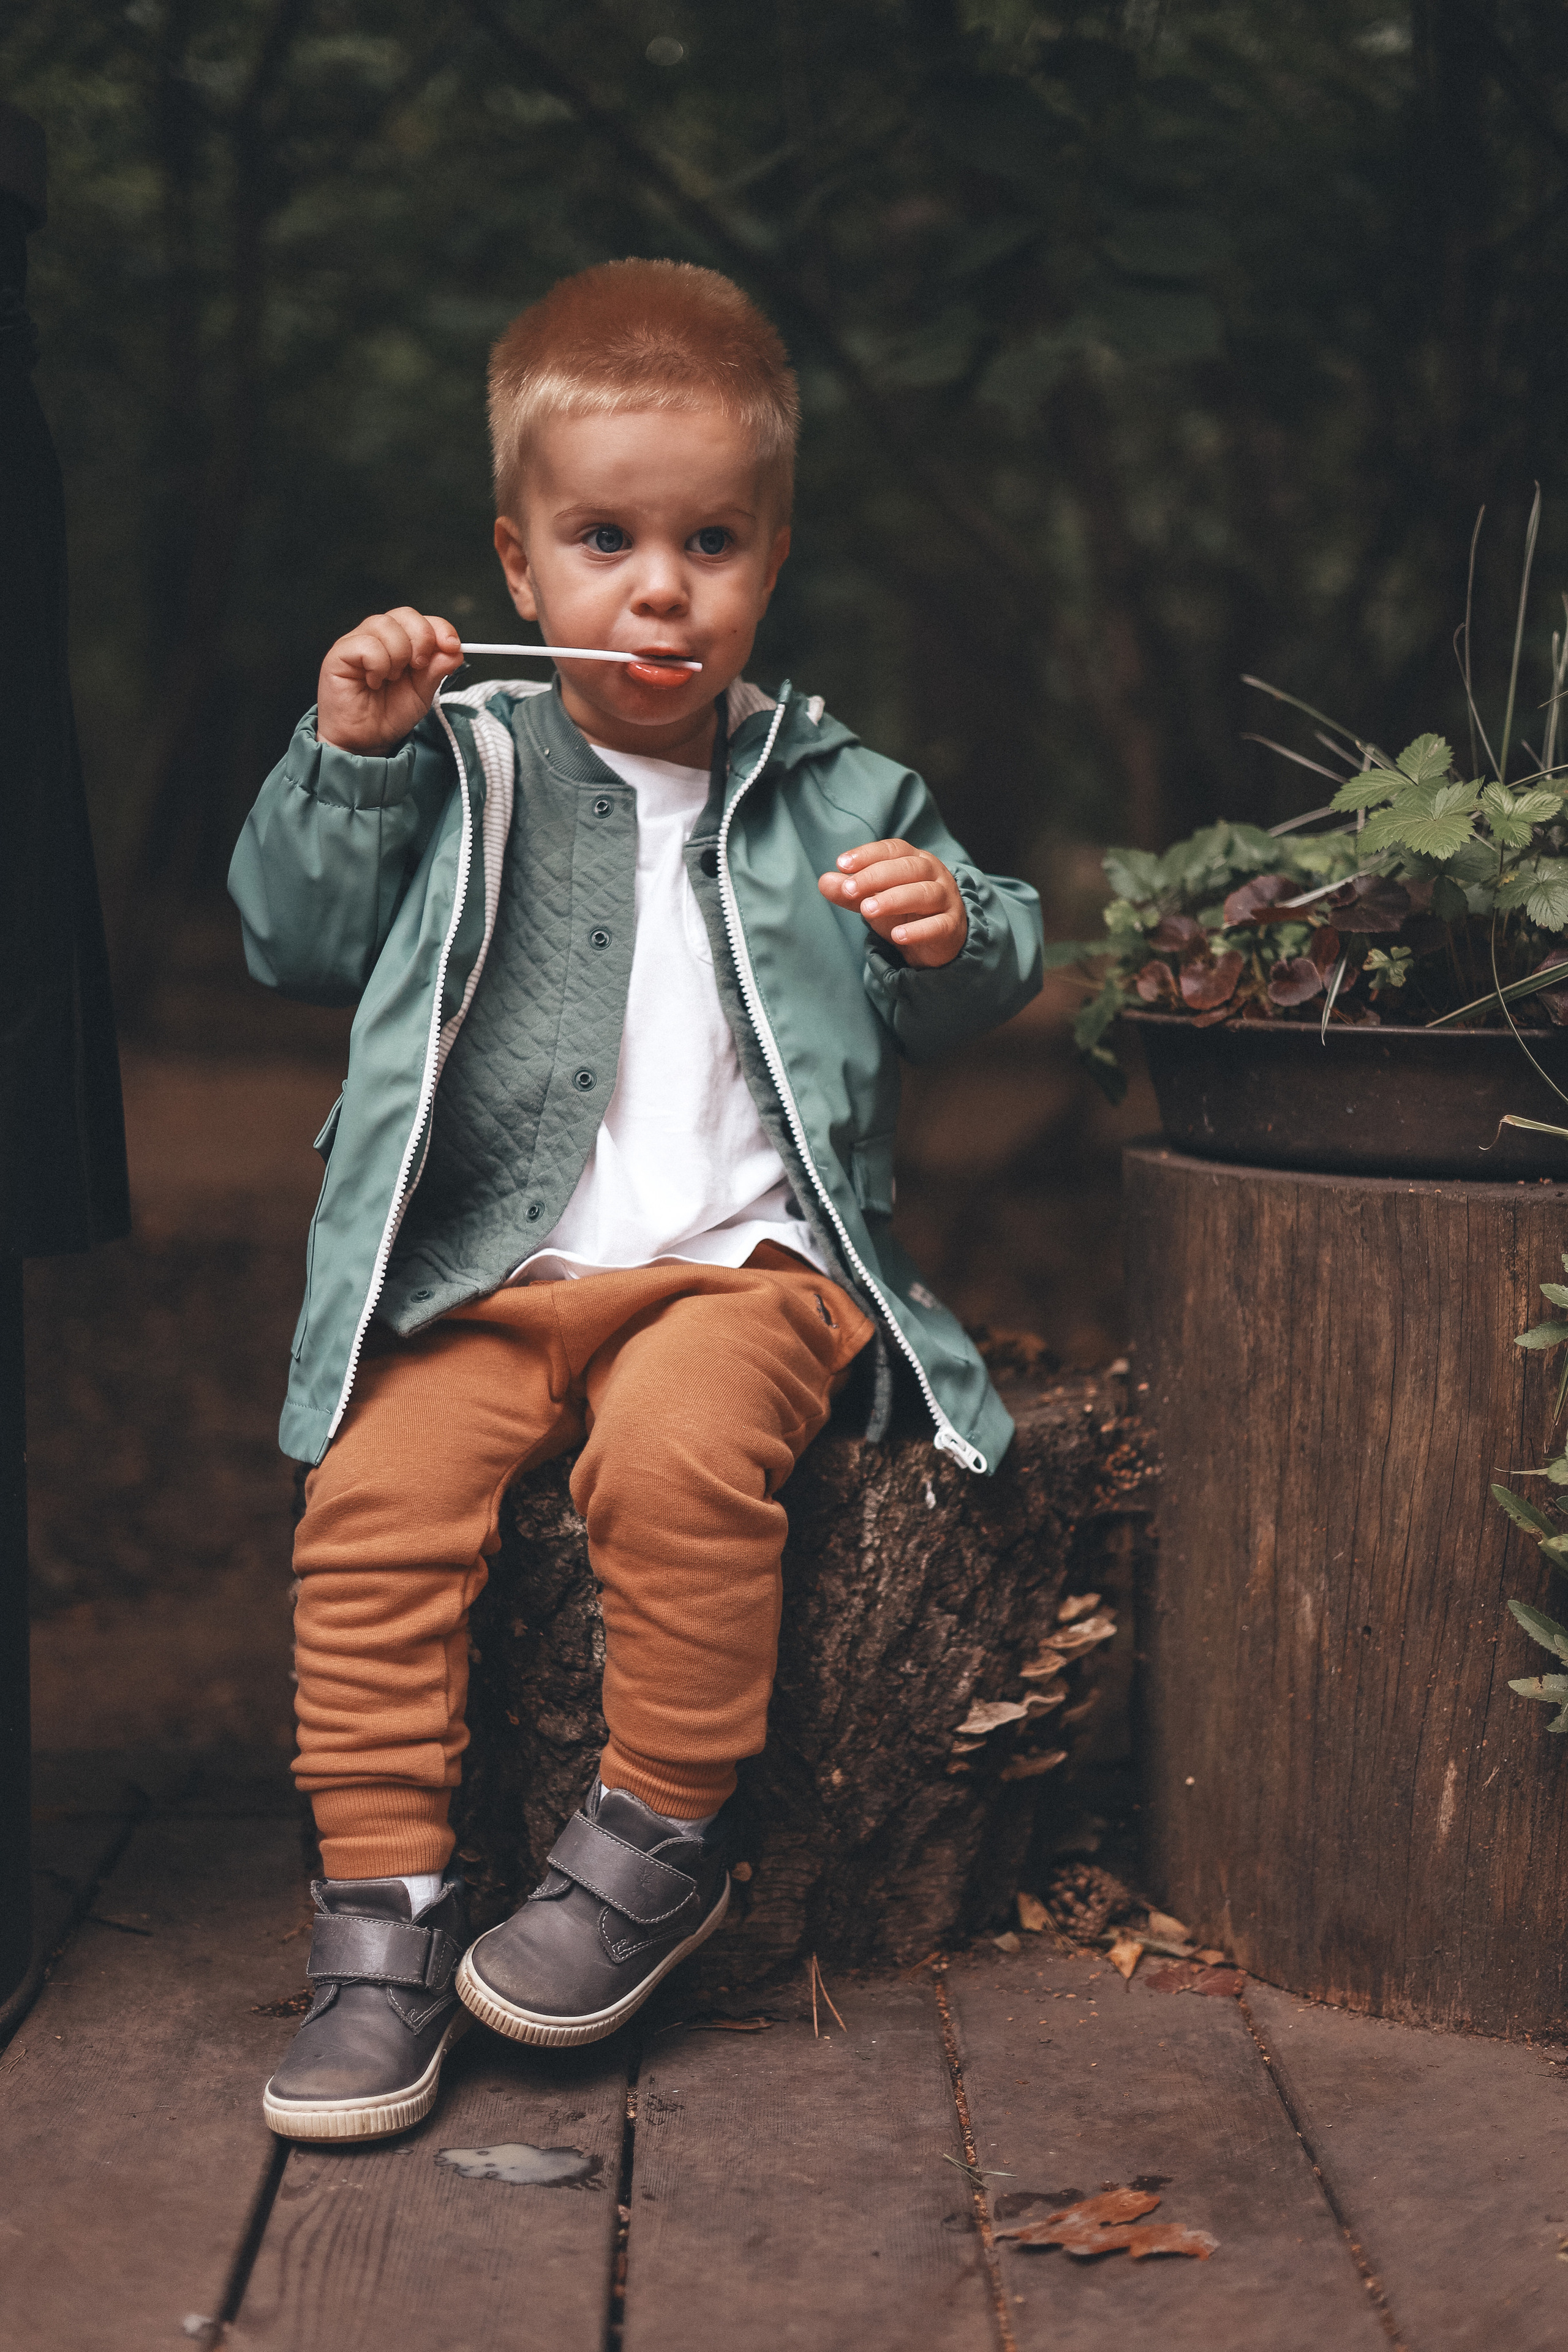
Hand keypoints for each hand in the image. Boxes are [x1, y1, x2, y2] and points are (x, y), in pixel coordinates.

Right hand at [316, 608, 463, 753]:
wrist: (366, 741)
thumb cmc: (389, 715)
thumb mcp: (423, 692)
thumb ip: (437, 670)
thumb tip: (455, 651)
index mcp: (401, 642)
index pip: (422, 619)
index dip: (439, 628)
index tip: (452, 646)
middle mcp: (378, 637)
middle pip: (404, 614)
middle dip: (421, 639)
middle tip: (419, 666)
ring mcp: (357, 641)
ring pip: (384, 625)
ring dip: (398, 655)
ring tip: (391, 678)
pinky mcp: (340, 653)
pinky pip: (366, 644)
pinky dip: (378, 664)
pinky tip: (374, 681)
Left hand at [817, 838, 967, 968]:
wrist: (937, 940)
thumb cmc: (904, 911)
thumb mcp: (873, 899)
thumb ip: (850, 891)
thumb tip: (824, 881)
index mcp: (915, 860)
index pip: (893, 849)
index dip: (868, 855)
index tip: (842, 864)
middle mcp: (934, 874)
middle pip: (908, 868)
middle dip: (876, 877)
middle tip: (849, 889)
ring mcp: (946, 899)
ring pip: (924, 893)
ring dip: (894, 899)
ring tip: (867, 911)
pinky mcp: (952, 926)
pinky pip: (938, 925)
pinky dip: (918, 930)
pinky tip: (898, 936)